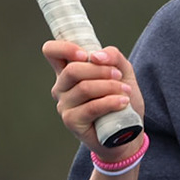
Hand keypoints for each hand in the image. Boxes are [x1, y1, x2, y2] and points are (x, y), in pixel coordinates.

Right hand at [43, 41, 145, 155]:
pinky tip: (123, 102)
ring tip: (125, 92)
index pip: (51, 51)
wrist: (128, 131)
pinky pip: (91, 107)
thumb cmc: (121, 98)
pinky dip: (110, 102)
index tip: (86, 54)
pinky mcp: (72, 121)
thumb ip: (113, 57)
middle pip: (72, 69)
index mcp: (68, 71)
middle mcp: (61, 87)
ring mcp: (64, 105)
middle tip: (118, 75)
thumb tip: (96, 56)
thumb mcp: (122, 71)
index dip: (65, 48)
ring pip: (84, 88)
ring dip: (110, 86)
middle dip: (100, 70)